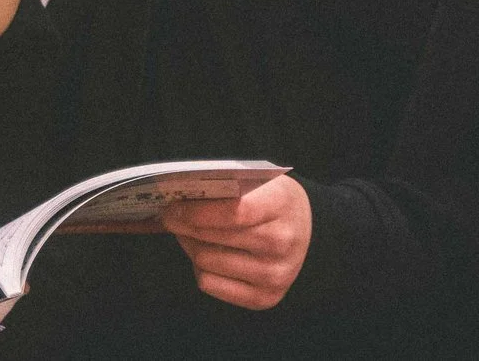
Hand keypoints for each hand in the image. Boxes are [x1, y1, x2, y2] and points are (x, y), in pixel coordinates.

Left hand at [161, 175, 310, 311]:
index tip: (172, 207)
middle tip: (171, 216)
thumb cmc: (271, 201)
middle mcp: (282, 243)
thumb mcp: (257, 181)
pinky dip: (200, 267)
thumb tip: (174, 198)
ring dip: (189, 244)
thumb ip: (222, 185)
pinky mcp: (264, 298)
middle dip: (183, 226)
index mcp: (281, 205)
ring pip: (206, 262)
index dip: (197, 211)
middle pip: (213, 238)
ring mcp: (275, 274)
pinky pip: (210, 284)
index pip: (234, 211)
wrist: (308, 231)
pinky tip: (207, 252)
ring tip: (188, 232)